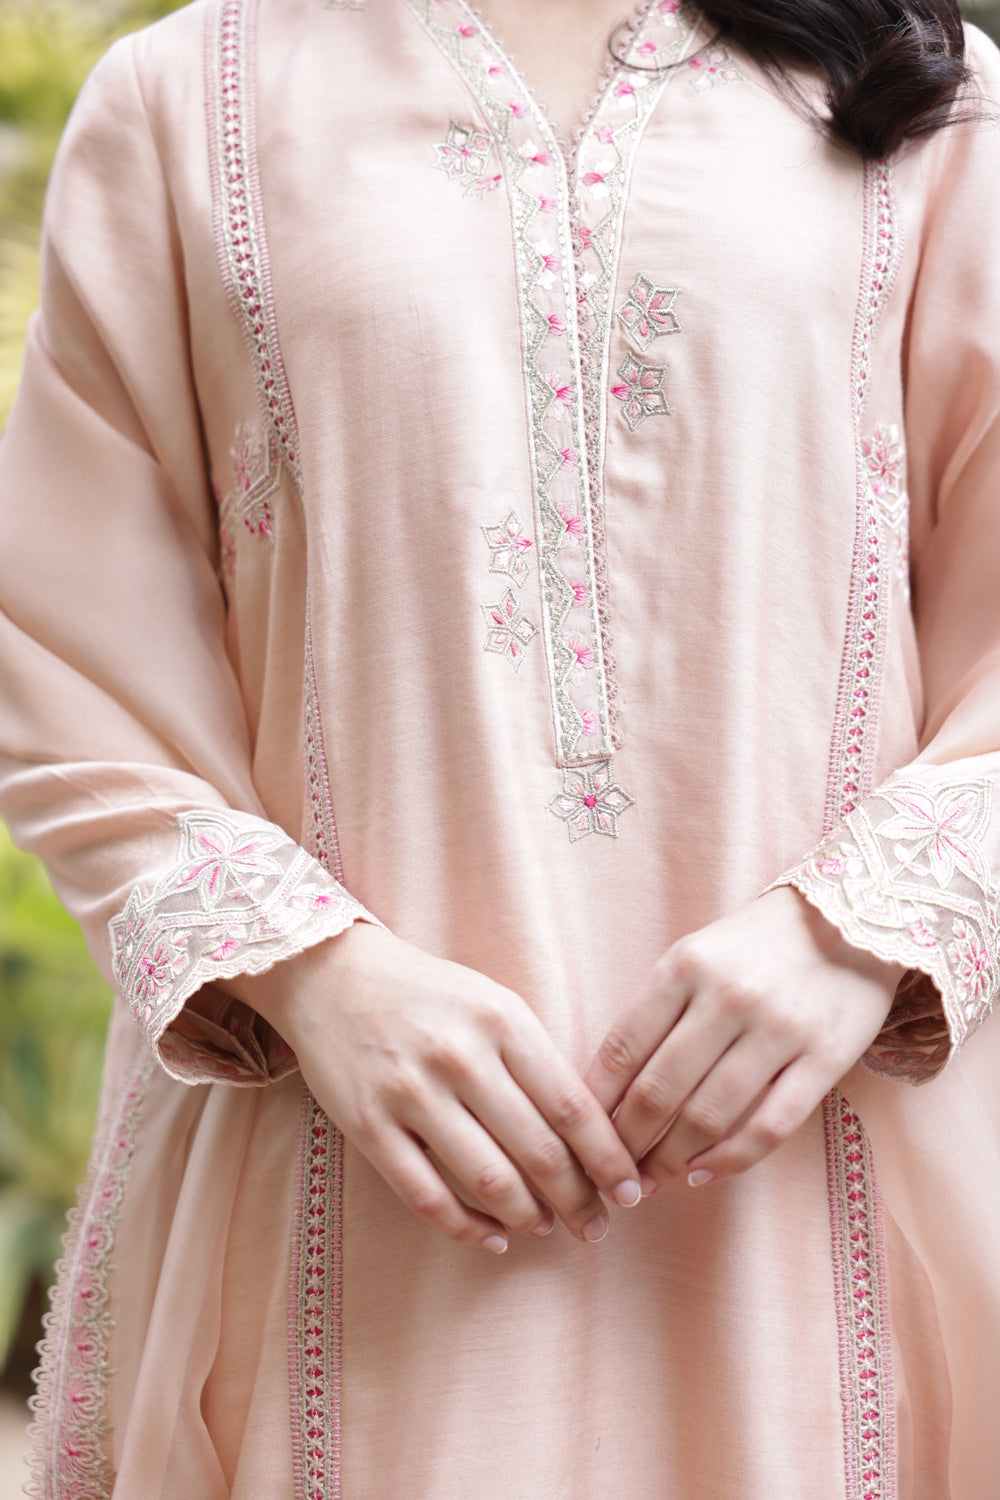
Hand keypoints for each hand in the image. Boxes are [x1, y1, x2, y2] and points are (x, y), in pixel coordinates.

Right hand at [225, 922, 642, 1252]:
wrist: (332, 976)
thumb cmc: (429, 996)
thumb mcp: (493, 1004)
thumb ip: (537, 1061)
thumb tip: (590, 1137)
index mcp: (502, 1021)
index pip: (572, 1107)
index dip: (608, 1160)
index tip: (631, 1191)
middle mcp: (460, 1057)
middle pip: (538, 1151)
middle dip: (578, 1200)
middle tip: (596, 1226)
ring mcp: (410, 1092)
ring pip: (488, 1180)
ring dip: (528, 1217)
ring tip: (546, 1228)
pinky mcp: (367, 1124)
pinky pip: (426, 1195)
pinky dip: (467, 1226)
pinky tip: (492, 1236)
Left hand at [584, 886, 905, 1189]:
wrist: (848, 919)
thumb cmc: (753, 946)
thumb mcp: (694, 956)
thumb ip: (655, 1012)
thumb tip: (609, 1090)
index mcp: (684, 967)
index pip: (621, 1050)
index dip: (597, 1105)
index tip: (584, 1136)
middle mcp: (728, 997)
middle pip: (658, 1091)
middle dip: (628, 1144)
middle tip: (616, 1173)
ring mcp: (779, 1029)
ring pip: (708, 1116)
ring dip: (671, 1159)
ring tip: (655, 1178)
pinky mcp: (825, 1058)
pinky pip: (769, 1126)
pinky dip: (729, 1160)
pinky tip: (703, 1172)